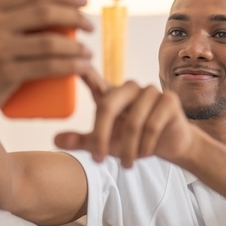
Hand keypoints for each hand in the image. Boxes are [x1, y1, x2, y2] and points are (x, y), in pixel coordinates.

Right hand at [0, 0, 95, 121]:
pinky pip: (46, 67)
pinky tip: (83, 66)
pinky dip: (69, 66)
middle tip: (90, 26)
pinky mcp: (5, 74)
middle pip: (44, 14)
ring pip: (48, 42)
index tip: (84, 2)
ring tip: (88, 51)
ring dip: (76, 46)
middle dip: (75, 18)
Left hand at [54, 72, 199, 168]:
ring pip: (132, 122)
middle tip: (98, 160)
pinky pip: (152, 125)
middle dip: (101, 136)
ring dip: (128, 148)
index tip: (69, 62)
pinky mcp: (168, 100)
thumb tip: (55, 140)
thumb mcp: (106, 143)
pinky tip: (144, 154)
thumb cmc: (134, 140)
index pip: (92, 77)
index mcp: (111, 94)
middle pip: (107, 106)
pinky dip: (145, 145)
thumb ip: (83, 140)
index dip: (80, 69)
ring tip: (127, 164)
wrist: (170, 145)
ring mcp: (150, 91)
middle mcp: (129, 87)